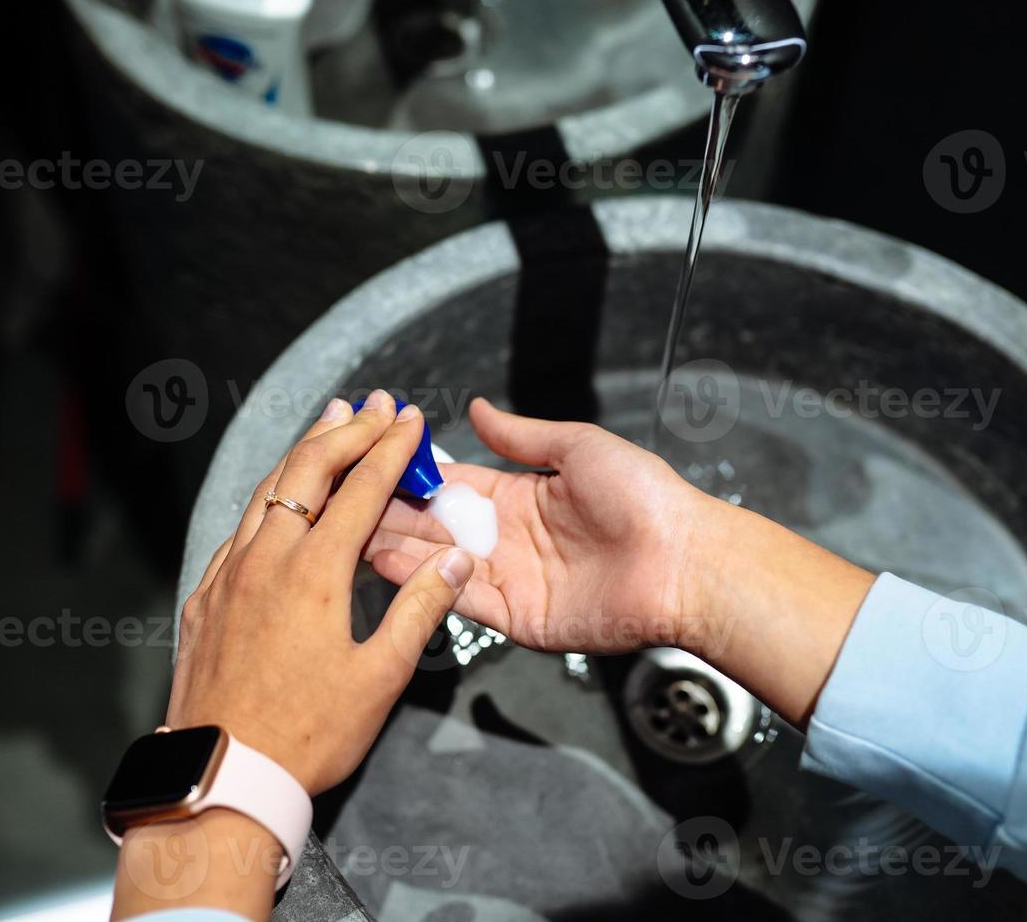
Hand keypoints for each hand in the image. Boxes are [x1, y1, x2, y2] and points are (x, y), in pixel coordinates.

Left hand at [166, 390, 475, 794]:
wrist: (222, 775)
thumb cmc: (308, 733)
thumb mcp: (380, 677)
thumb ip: (420, 609)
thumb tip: (455, 559)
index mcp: (314, 572)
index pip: (361, 488)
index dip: (391, 448)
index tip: (413, 419)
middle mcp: (266, 558)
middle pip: (306, 469)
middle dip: (345, 429)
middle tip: (375, 402)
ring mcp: (228, 575)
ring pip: (266, 491)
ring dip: (302, 452)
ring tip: (329, 421)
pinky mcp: (205, 597)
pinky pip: (240, 528)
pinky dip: (269, 497)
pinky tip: (279, 501)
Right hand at [365, 398, 709, 653]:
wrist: (685, 561)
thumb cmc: (646, 497)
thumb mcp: (578, 448)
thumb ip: (521, 436)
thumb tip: (476, 408)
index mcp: (523, 496)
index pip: (454, 486)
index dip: (414, 478)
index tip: (373, 464)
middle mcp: (510, 539)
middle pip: (437, 527)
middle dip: (392, 516)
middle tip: (341, 504)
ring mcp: (512, 580)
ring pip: (439, 564)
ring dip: (396, 551)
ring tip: (348, 534)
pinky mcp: (519, 617)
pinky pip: (462, 599)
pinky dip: (424, 584)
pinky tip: (388, 565)